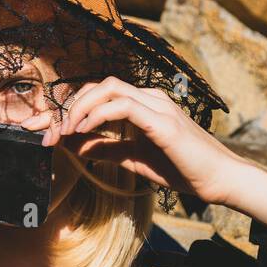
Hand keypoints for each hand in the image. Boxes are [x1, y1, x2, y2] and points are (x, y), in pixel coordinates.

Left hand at [21, 77, 266, 234]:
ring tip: (64, 130)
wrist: (219, 180)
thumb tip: (74, 145)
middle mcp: (149, 97)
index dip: (70, 109)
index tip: (48, 130)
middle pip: (98, 86)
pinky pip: (123, 106)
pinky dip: (99, 115)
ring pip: (108, 88)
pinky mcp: (163, 121)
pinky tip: (84, 131)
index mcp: (143, 104)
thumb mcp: (133, 159)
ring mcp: (157, 105)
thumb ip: (106, 149)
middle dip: (68, 106)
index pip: (99, 94)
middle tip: (47, 129)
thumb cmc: (182, 168)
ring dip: (79, 108)